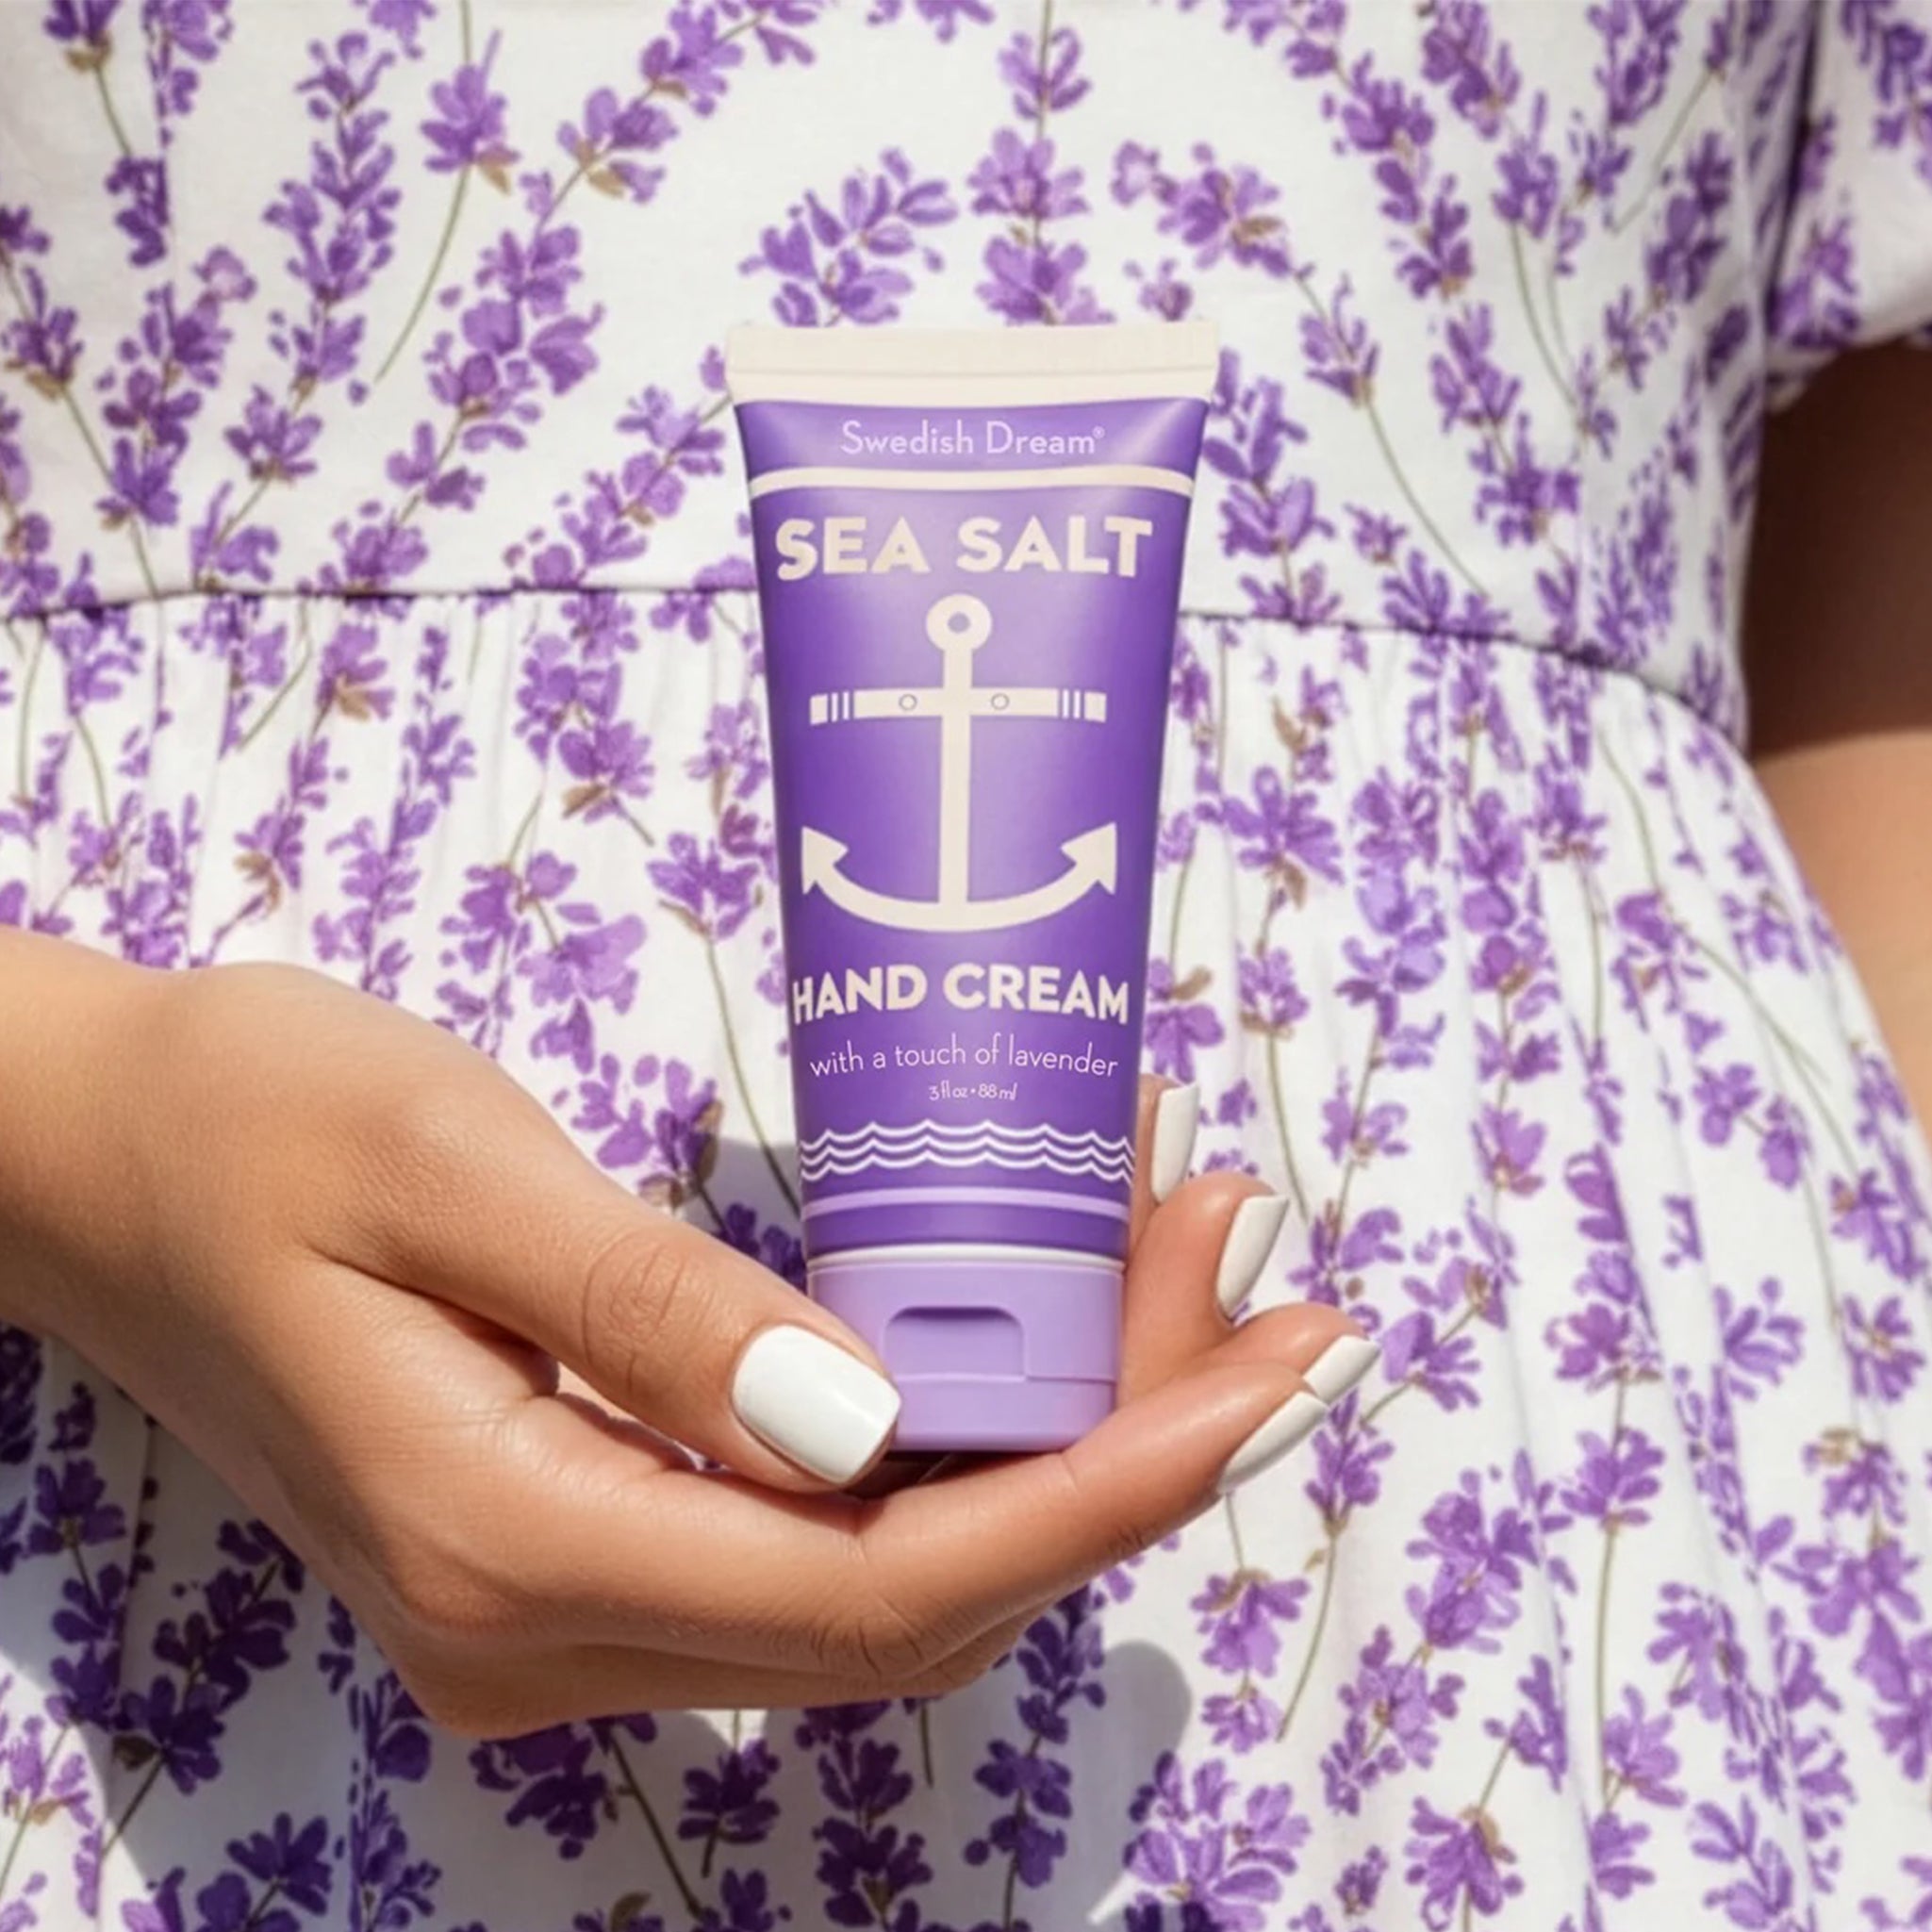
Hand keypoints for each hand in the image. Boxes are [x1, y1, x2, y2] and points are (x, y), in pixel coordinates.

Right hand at [1, 936, 1371, 1732]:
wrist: (103, 1165)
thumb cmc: (252, 1120)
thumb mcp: (448, 1166)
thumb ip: (653, 1309)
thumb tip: (874, 1425)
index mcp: (510, 1547)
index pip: (881, 1584)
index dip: (1102, 1494)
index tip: (1267, 1373)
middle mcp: (550, 1628)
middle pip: (916, 1596)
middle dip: (1119, 1452)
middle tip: (1254, 1271)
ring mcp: (564, 1607)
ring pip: (883, 1576)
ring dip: (1053, 1441)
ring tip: (1176, 1261)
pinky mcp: (582, 1543)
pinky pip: (816, 1532)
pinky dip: (948, 1434)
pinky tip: (1018, 1313)